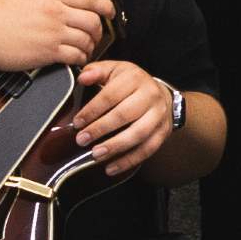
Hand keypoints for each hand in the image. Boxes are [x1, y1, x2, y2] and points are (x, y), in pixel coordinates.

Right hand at [0, 0, 116, 76]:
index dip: (106, 5)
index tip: (110, 12)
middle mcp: (55, 12)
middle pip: (93, 21)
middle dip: (99, 31)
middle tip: (95, 36)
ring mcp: (52, 32)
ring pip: (86, 40)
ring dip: (89, 47)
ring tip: (84, 50)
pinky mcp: (47, 52)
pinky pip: (75, 56)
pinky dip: (79, 60)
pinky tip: (74, 60)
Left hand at [63, 57, 175, 177]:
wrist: (162, 95)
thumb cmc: (132, 84)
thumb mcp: (115, 70)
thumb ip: (96, 71)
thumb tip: (82, 78)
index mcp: (134, 78)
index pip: (110, 95)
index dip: (92, 110)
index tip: (77, 122)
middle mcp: (150, 96)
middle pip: (124, 115)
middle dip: (100, 129)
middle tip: (82, 140)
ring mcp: (158, 116)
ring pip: (137, 134)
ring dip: (115, 146)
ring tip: (95, 155)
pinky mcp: (162, 133)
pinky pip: (146, 150)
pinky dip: (128, 161)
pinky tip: (111, 168)